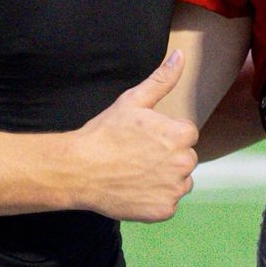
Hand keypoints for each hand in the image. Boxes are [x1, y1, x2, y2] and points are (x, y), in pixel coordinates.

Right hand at [69, 51, 198, 221]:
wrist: (78, 170)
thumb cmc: (105, 133)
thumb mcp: (134, 100)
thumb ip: (162, 79)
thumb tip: (181, 55)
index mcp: (182, 134)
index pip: (186, 135)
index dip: (165, 136)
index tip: (144, 139)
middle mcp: (185, 162)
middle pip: (185, 159)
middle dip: (167, 158)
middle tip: (137, 157)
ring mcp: (174, 189)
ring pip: (180, 182)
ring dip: (164, 180)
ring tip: (136, 173)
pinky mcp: (163, 211)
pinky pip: (168, 204)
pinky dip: (154, 200)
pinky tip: (135, 191)